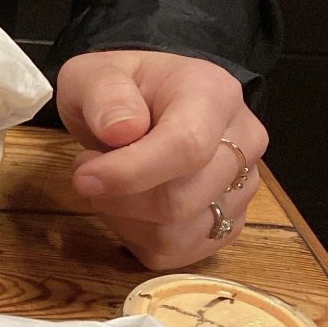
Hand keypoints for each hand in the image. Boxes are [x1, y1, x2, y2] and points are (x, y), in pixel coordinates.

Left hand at [56, 50, 264, 270]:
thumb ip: (105, 94)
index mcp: (214, 95)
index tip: (83, 177)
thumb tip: (121, 130)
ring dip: (124, 219)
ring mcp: (242, 187)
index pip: (188, 147)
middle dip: (118, 198)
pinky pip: (177, 253)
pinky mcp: (229, 223)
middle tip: (89, 173)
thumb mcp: (96, 74)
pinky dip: (139, 239)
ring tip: (111, 187)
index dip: (129, 173)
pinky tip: (129, 209)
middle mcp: (244, 142)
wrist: (148, 104)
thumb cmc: (122, 91)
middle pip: (181, 200)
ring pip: (177, 234)